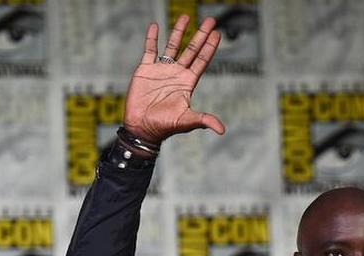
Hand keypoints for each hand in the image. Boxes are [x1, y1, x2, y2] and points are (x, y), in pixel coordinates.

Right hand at [123, 15, 225, 143]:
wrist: (142, 127)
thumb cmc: (164, 126)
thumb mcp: (186, 121)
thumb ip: (204, 120)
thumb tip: (222, 130)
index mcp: (187, 82)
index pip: (202, 60)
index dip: (209, 47)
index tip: (217, 33)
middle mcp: (176, 73)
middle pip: (191, 49)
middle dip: (201, 35)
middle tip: (210, 20)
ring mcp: (161, 70)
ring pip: (172, 46)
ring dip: (179, 32)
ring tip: (185, 17)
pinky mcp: (145, 70)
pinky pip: (149, 50)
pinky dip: (152, 38)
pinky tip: (155, 26)